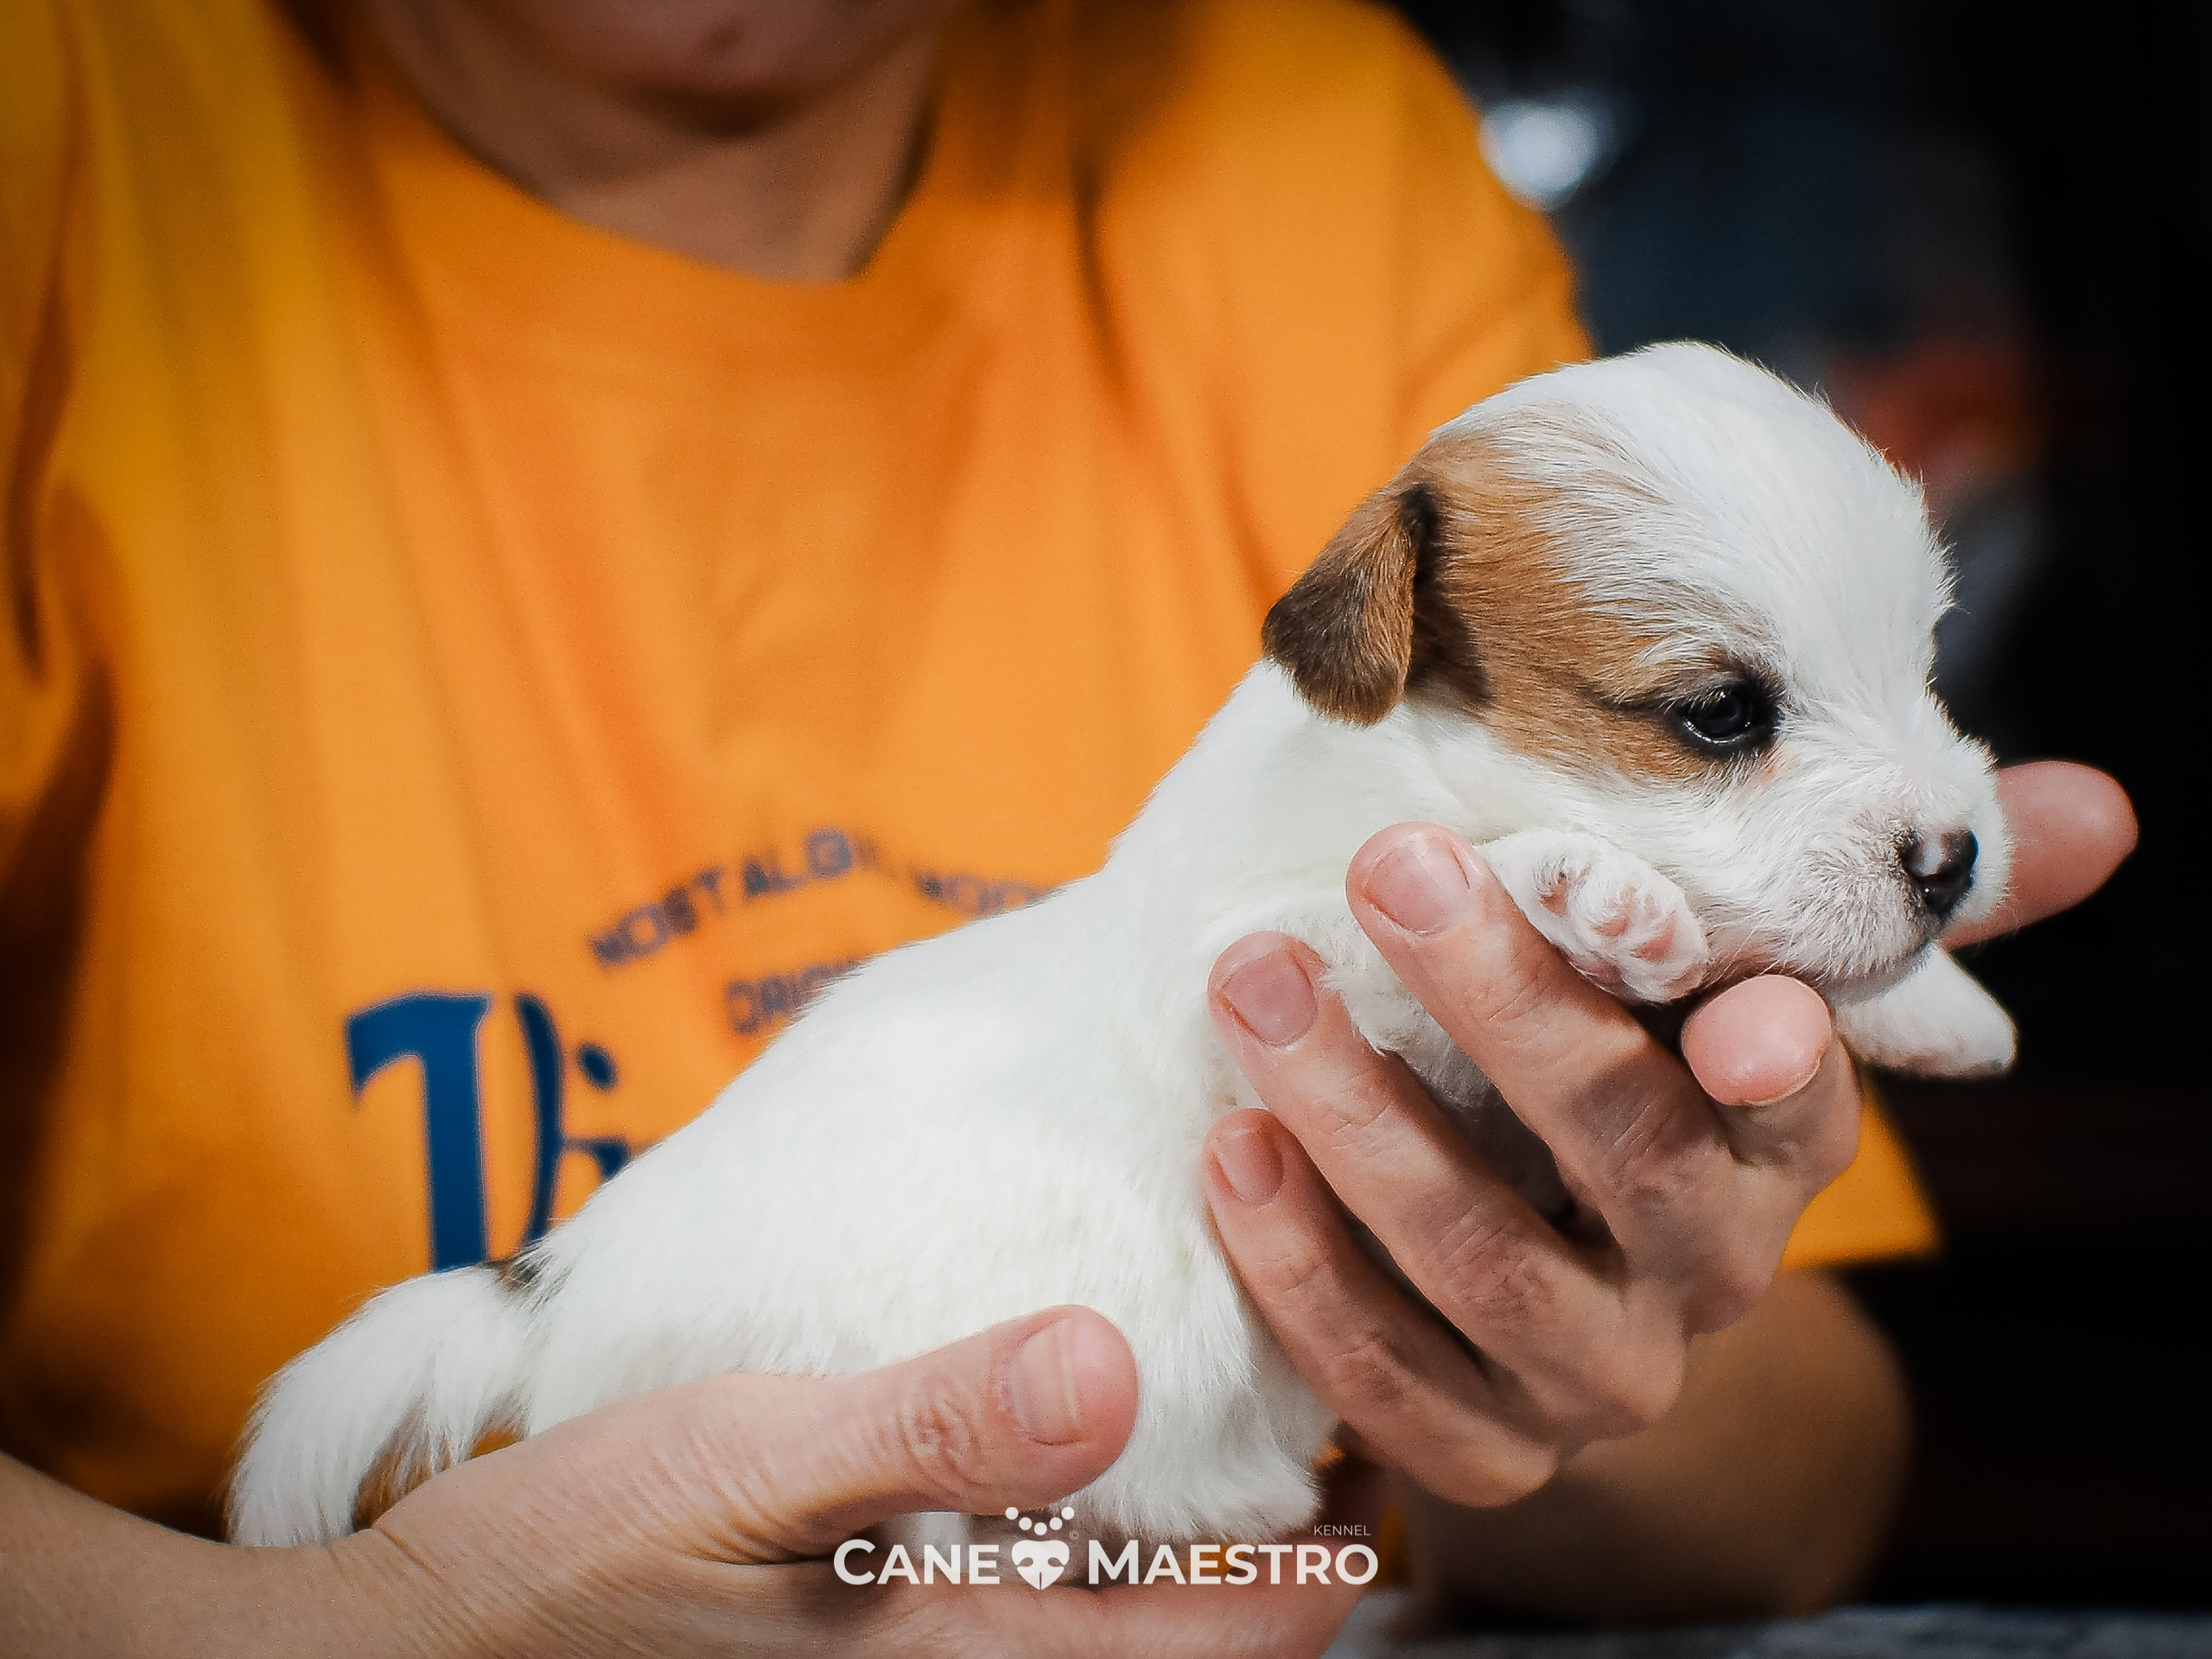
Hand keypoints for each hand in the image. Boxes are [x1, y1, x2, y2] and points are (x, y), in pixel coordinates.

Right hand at [311, 1309, 1378, 1657]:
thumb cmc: (569, 1567)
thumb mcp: (741, 1468)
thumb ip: (929, 1430)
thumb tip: (1109, 1369)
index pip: (1207, 1645)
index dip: (1311, 1571)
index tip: (1364, 1474)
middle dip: (1262, 1584)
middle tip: (1317, 1467)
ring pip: (1091, 1656)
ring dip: (1171, 1584)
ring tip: (1216, 1479)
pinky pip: (1004, 1643)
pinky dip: (1069, 1583)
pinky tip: (1055, 1505)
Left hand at [1201, 762, 2132, 1506]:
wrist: (1547, 1286)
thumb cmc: (1639, 1079)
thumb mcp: (1749, 985)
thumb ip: (1894, 909)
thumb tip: (2105, 804)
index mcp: (1781, 1152)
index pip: (1805, 1107)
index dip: (1785, 1063)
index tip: (1745, 1008)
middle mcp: (1707, 1276)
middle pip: (1624, 1154)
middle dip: (1508, 1007)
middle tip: (1389, 869)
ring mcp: (1593, 1381)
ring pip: (1483, 1263)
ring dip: (1361, 1118)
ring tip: (1253, 983)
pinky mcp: (1481, 1451)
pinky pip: (1386, 1377)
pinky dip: (1302, 1266)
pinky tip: (1231, 1149)